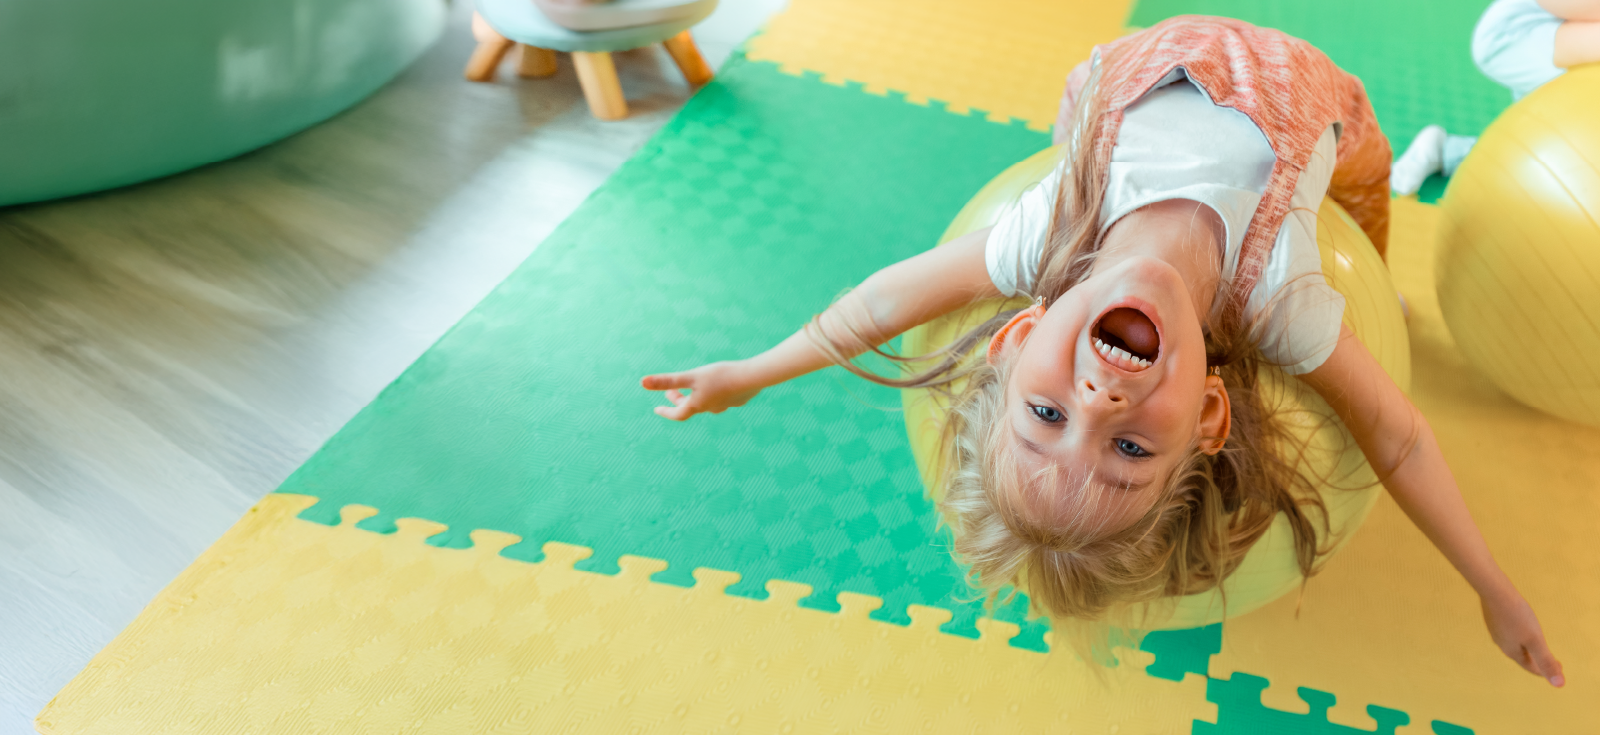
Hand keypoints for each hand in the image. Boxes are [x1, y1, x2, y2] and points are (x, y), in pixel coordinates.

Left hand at [641, 361, 761, 420]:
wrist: (752, 378)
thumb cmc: (720, 376)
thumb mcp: (691, 376)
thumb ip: (668, 381)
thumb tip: (642, 382)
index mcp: (698, 404)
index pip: (678, 414)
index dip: (666, 412)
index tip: (656, 410)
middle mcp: (710, 408)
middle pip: (691, 407)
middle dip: (679, 399)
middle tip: (671, 391)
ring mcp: (725, 405)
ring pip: (706, 403)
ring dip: (696, 396)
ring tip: (695, 387)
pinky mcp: (737, 399)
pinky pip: (722, 398)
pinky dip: (714, 393)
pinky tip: (720, 384)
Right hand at [1481, 590, 1564, 686]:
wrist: (1495, 592)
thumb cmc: (1517, 616)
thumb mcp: (1536, 640)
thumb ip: (1546, 661)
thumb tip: (1559, 684)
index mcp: (1513, 652)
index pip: (1532, 667)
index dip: (1546, 670)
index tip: (1560, 667)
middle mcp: (1503, 645)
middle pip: (1523, 658)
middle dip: (1537, 660)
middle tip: (1552, 659)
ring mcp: (1497, 633)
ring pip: (1515, 646)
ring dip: (1528, 649)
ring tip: (1538, 646)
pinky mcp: (1495, 622)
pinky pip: (1510, 636)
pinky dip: (1520, 639)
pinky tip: (1521, 631)